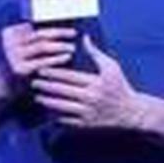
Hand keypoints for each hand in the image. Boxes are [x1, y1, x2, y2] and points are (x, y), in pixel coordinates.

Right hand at [0, 22, 74, 95]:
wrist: (5, 85)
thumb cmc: (22, 61)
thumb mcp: (23, 46)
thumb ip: (35, 36)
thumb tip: (63, 27)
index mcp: (11, 32)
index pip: (35, 25)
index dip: (53, 24)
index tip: (70, 22)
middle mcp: (10, 42)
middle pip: (40, 34)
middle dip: (59, 32)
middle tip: (74, 32)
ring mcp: (13, 56)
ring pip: (42, 46)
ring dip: (60, 45)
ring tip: (72, 47)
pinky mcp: (19, 69)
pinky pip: (42, 61)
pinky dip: (56, 58)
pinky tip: (67, 57)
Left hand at [32, 36, 157, 132]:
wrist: (130, 111)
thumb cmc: (120, 85)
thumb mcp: (112, 67)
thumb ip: (96, 53)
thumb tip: (84, 38)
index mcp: (96, 83)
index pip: (69, 77)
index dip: (53, 73)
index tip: (41, 69)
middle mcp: (91, 98)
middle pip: (62, 91)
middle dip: (46, 86)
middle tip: (33, 82)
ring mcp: (88, 113)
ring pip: (62, 107)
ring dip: (48, 101)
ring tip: (37, 96)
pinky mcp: (86, 124)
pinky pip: (67, 120)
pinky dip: (56, 116)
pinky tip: (48, 111)